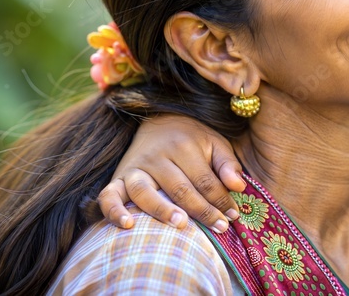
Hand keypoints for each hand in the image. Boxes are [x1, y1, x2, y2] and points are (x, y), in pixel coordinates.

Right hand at [97, 114, 245, 232]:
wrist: (158, 120)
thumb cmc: (192, 138)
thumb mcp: (215, 143)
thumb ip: (227, 164)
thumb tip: (239, 187)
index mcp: (184, 146)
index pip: (205, 180)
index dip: (221, 200)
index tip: (233, 217)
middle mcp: (158, 156)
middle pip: (180, 188)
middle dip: (202, 210)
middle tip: (219, 228)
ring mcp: (135, 167)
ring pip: (145, 191)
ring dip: (161, 209)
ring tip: (180, 224)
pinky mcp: (118, 177)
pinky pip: (109, 195)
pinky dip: (114, 210)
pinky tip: (127, 225)